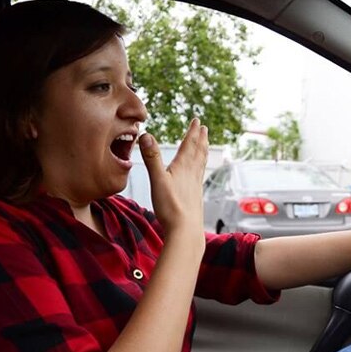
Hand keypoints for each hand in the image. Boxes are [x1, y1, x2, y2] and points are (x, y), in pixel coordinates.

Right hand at [139, 119, 208, 244]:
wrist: (185, 231)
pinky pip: (199, 176)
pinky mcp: (195, 196)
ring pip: (201, 163)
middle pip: (198, 152)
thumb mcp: (157, 180)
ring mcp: (195, 185)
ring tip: (205, 145)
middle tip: (204, 128)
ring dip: (203, 151)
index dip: (192, 132)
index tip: (197, 120)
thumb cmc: (171, 207)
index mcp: (183, 167)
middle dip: (200, 138)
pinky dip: (200, 168)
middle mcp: (192, 174)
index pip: (189, 145)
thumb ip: (151, 158)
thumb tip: (145, 134)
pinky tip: (199, 172)